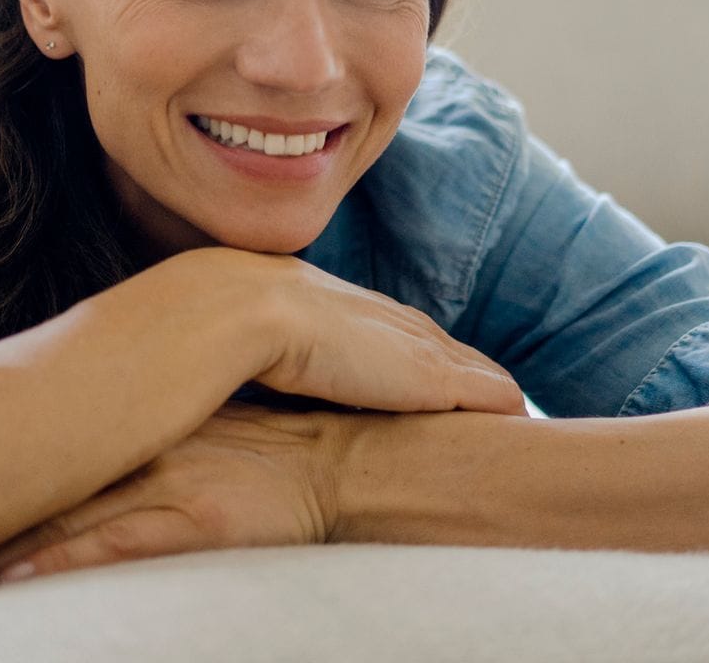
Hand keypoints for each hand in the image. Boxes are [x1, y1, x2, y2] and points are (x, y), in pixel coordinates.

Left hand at [0, 403, 345, 594]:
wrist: (367, 463)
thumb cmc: (297, 469)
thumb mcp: (214, 460)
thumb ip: (164, 460)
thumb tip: (104, 489)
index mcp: (143, 439)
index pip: (46, 460)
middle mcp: (141, 456)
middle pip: (34, 492)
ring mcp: (165, 488)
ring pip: (58, 528)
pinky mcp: (195, 521)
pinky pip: (114, 552)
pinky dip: (57, 573)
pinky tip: (7, 594)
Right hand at [172, 248, 528, 416]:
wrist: (218, 315)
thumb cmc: (194, 333)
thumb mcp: (215, 340)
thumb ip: (226, 352)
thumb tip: (192, 376)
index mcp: (309, 300)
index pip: (365, 322)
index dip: (391, 339)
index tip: (410, 354)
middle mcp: (358, 312)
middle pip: (419, 333)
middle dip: (449, 350)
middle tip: (480, 374)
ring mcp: (390, 341)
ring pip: (450, 356)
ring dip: (478, 373)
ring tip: (510, 395)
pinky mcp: (416, 375)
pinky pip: (470, 385)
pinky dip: (492, 395)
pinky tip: (517, 408)